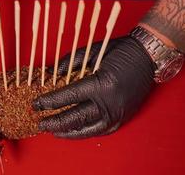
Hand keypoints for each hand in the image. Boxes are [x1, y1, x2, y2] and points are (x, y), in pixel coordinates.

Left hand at [32, 36, 155, 138]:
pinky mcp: (123, 118)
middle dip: (54, 122)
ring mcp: (118, 113)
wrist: (148, 56)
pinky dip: (85, 132)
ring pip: (87, 130)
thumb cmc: (120, 51)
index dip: (49, 102)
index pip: (67, 97)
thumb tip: (51, 74)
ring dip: (68, 132)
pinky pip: (101, 131)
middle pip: (74, 118)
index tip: (36, 104)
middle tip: (40, 123)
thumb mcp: (92, 51)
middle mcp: (109, 103)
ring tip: (53, 132)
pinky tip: (75, 131)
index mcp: (101, 84)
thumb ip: (69, 62)